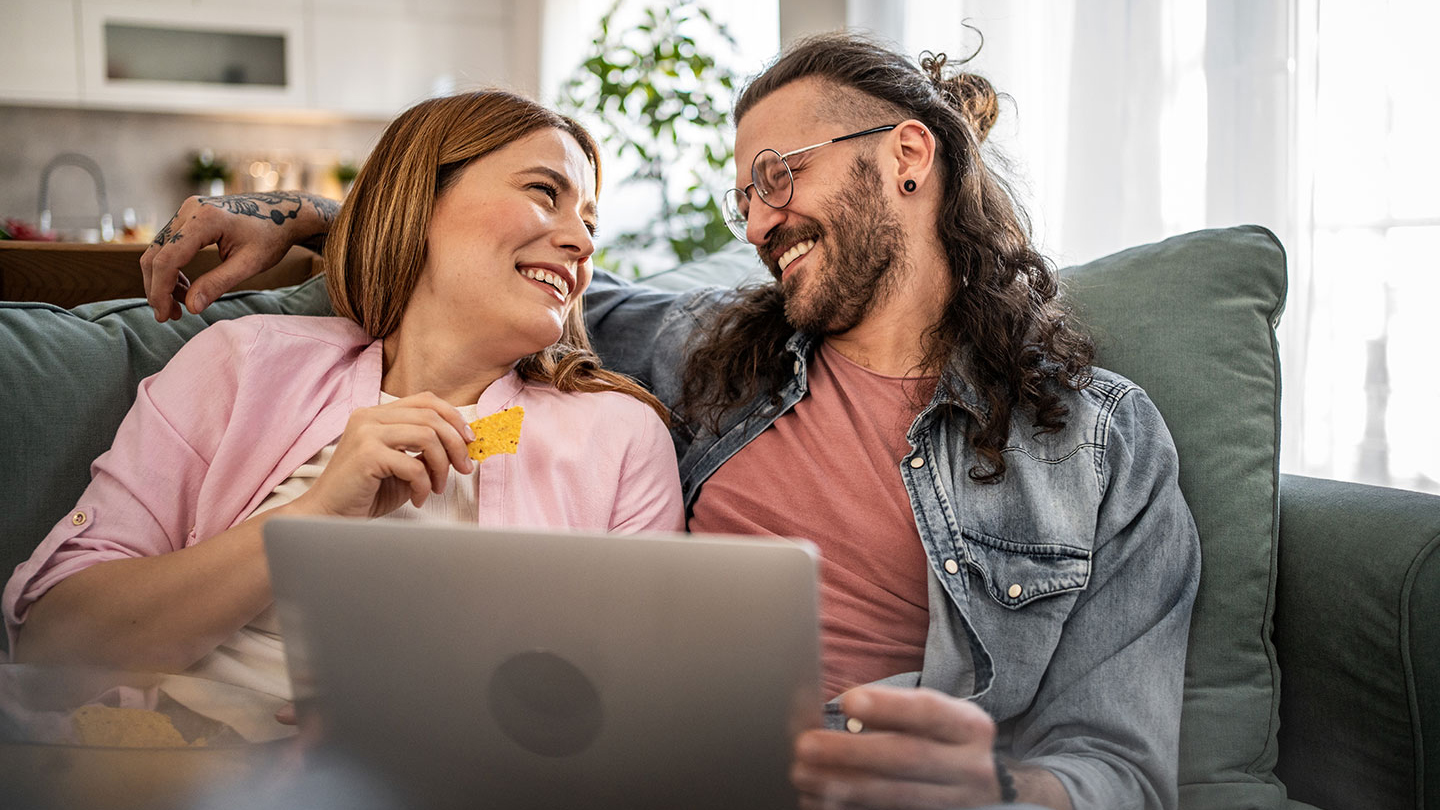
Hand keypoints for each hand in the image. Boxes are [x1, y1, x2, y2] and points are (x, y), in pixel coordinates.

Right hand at [140, 192, 338, 321]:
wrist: (283, 212)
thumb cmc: (271, 236)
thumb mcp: (249, 264)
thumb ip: (218, 284)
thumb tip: (190, 307)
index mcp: (205, 219)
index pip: (168, 259)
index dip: (161, 291)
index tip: (165, 316)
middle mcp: (190, 209)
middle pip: (156, 254)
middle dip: (157, 288)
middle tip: (170, 316)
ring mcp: (187, 210)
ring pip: (158, 250)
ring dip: (163, 280)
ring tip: (180, 305)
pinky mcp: (188, 215)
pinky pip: (168, 244)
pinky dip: (171, 267)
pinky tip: (185, 288)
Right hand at [285, 393, 475, 518]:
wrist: (328, 515)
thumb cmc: (366, 492)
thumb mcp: (402, 465)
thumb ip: (425, 452)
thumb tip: (462, 446)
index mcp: (376, 414)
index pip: (425, 400)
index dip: (453, 417)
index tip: (468, 440)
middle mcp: (369, 417)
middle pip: (431, 416)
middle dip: (456, 444)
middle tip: (464, 468)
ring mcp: (366, 433)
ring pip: (427, 436)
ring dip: (441, 466)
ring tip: (438, 487)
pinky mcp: (367, 455)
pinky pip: (414, 465)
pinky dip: (424, 485)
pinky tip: (419, 498)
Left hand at [792, 686, 1006, 809]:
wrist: (988, 790)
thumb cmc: (948, 744)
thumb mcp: (941, 721)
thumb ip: (898, 712)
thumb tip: (840, 707)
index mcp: (970, 728)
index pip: (928, 713)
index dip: (888, 707)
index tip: (847, 702)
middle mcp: (970, 767)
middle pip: (908, 757)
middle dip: (853, 751)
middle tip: (807, 745)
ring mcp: (957, 803)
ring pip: (896, 796)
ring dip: (844, 786)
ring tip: (805, 775)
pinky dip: (853, 809)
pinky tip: (823, 801)